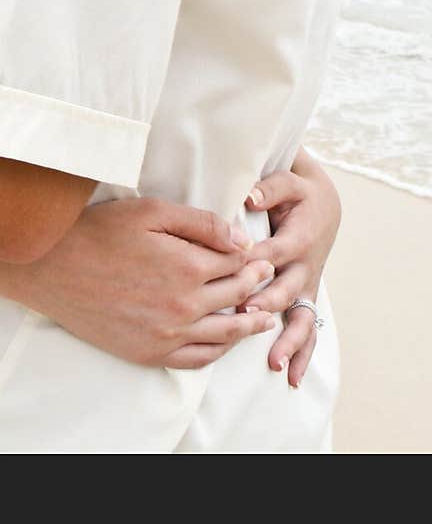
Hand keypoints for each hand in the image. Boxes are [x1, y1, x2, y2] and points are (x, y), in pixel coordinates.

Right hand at [6, 197, 278, 367]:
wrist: (53, 267)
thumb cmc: (100, 231)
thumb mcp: (151, 212)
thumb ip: (201, 223)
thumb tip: (242, 239)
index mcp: (188, 266)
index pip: (236, 262)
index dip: (251, 255)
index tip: (260, 251)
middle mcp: (185, 305)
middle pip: (235, 295)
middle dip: (255, 284)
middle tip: (267, 276)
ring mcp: (169, 334)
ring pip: (225, 332)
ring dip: (249, 323)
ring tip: (264, 316)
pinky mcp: (151, 352)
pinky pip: (198, 358)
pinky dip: (220, 350)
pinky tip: (226, 341)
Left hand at [239, 153, 339, 387]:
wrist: (325, 206)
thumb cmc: (299, 193)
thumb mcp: (288, 182)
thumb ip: (269, 189)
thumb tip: (249, 196)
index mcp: (297, 238)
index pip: (272, 253)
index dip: (253, 263)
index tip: (233, 274)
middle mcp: (304, 267)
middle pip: (285, 290)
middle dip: (266, 304)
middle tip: (244, 314)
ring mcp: (306, 286)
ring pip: (299, 318)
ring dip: (287, 340)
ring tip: (273, 362)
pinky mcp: (305, 297)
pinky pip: (307, 330)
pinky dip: (302, 353)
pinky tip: (292, 377)